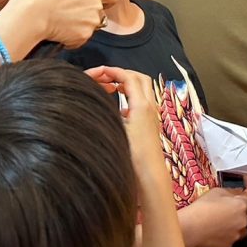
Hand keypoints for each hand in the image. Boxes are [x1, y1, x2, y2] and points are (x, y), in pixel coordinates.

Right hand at [0, 0, 118, 48]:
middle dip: (88, 12)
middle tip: (71, 11)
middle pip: (100, 12)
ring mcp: (91, 23)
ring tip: (62, 21)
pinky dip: (72, 37)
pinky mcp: (83, 38)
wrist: (31, 14)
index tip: (100, 0)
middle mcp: (97, 6)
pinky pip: (80, 39)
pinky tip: (59, 30)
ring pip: (90, 26)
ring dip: (80, 25)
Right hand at [84, 66, 164, 181]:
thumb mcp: (116, 130)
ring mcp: (152, 115)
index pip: (128, 77)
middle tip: (105, 77)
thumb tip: (93, 98)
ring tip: (109, 88)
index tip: (97, 71)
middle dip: (122, 73)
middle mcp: (150, 106)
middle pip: (140, 78)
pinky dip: (130, 96)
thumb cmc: (133, 155)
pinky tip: (117, 108)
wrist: (150, 176)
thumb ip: (107, 111)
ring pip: (142, 89)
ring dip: (127, 84)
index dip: (113, 71)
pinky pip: (141, 101)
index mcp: (142, 104)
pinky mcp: (150, 124)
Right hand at [184, 188, 246, 246]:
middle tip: (226, 214)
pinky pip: (230, 240)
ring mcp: (236, 236)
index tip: (233, 203)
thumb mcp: (217, 192)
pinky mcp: (228, 246)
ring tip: (222, 226)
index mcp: (241, 206)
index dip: (241, 202)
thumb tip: (236, 196)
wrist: (192, 227)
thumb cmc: (204, 205)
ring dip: (235, 228)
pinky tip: (215, 234)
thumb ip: (230, 193)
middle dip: (240, 216)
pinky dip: (226, 238)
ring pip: (240, 231)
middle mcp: (243, 222)